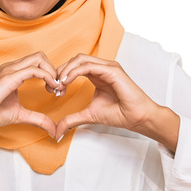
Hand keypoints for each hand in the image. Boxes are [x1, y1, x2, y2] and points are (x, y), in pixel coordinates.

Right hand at [0, 52, 59, 137]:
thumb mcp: (20, 115)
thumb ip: (38, 119)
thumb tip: (53, 130)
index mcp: (14, 73)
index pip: (38, 63)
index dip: (51, 74)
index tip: (56, 91)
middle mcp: (13, 67)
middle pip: (41, 56)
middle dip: (54, 70)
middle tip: (57, 88)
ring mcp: (10, 70)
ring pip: (39, 58)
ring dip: (52, 72)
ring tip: (55, 89)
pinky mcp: (9, 77)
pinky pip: (33, 69)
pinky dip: (46, 76)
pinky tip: (50, 88)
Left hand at [54, 54, 179, 151]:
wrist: (137, 118)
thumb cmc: (119, 114)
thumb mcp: (88, 115)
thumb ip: (72, 119)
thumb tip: (57, 131)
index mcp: (97, 75)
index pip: (75, 66)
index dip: (62, 76)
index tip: (54, 91)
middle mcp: (102, 68)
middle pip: (75, 59)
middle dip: (61, 71)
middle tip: (54, 87)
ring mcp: (108, 67)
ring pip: (80, 59)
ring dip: (66, 71)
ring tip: (59, 85)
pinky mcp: (112, 70)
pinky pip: (88, 66)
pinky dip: (74, 72)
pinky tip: (67, 82)